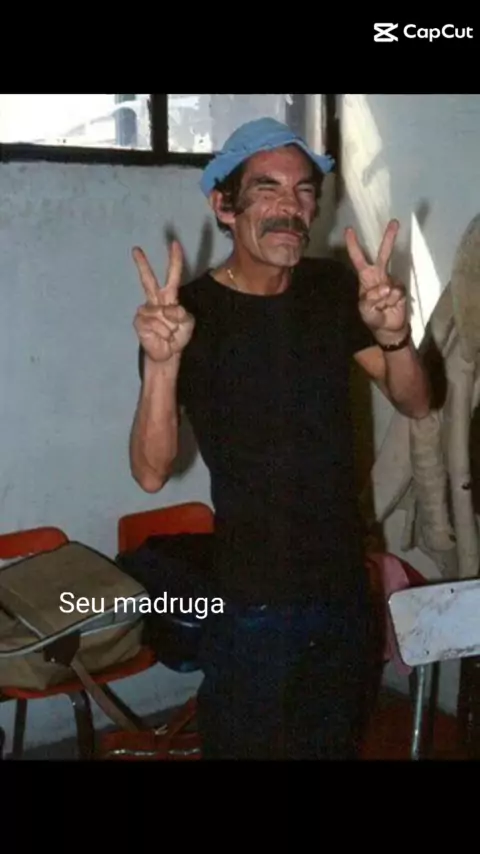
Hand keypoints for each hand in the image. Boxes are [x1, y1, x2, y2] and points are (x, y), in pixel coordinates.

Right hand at [132, 240, 193, 362]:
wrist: (167, 353)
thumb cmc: (177, 336)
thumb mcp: (188, 323)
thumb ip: (182, 314)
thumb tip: (169, 310)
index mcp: (169, 297)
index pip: (173, 275)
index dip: (175, 260)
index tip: (174, 243)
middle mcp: (155, 301)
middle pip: (148, 280)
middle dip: (142, 265)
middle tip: (135, 249)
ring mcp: (145, 310)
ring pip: (161, 313)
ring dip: (170, 327)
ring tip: (169, 334)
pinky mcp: (139, 321)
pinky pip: (154, 323)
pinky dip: (162, 332)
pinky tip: (161, 337)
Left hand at [345, 219, 407, 343]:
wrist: (388, 328)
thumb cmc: (372, 317)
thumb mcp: (365, 310)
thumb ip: (371, 299)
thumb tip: (387, 287)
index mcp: (365, 278)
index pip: (358, 258)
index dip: (353, 245)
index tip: (349, 230)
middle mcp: (379, 275)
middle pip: (384, 254)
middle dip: (389, 238)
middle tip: (394, 222)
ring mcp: (391, 281)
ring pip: (390, 283)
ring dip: (385, 299)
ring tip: (382, 308)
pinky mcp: (401, 289)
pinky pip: (397, 293)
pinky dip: (393, 302)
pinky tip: (391, 307)